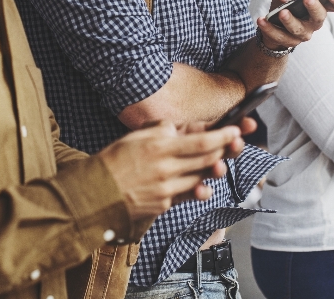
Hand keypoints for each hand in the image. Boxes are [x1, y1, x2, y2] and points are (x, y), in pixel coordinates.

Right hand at [97, 121, 243, 222]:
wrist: (97, 192)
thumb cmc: (114, 160)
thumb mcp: (136, 136)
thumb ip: (160, 130)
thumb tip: (179, 128)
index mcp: (159, 147)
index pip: (201, 142)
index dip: (222, 136)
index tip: (236, 130)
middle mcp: (166, 169)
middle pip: (206, 159)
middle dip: (224, 150)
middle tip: (236, 142)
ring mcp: (166, 189)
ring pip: (200, 177)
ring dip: (213, 169)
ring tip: (219, 162)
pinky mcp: (164, 204)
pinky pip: (186, 194)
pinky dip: (196, 187)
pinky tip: (202, 184)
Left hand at [257, 0, 333, 50]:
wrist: (273, 20)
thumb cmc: (287, 0)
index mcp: (321, 6)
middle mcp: (315, 21)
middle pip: (319, 17)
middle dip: (314, 7)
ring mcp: (303, 33)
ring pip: (298, 29)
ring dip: (290, 20)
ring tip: (282, 11)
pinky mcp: (288, 41)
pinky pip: (278, 36)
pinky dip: (269, 28)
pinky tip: (261, 19)